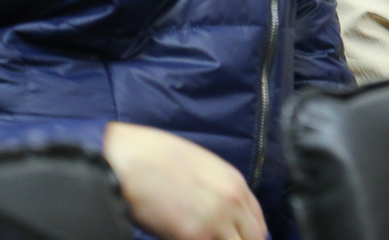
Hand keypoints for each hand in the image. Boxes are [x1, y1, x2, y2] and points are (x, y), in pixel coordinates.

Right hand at [103, 122, 265, 239]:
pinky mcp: (194, 235)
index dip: (248, 236)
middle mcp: (232, 201)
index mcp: (235, 183)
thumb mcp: (200, 167)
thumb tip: (219, 212)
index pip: (258, 222)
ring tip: (201, 239)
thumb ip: (216, 190)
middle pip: (254, 237)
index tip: (236, 239)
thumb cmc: (156, 158)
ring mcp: (216, 219)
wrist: (129, 157)